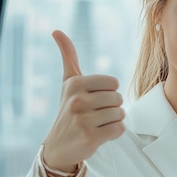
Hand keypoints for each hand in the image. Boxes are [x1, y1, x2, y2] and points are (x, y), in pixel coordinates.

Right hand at [42, 30, 124, 172]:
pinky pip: (119, 129)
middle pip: (118, 98)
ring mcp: (83, 120)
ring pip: (120, 114)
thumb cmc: (68, 109)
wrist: (59, 145)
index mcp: (76, 84)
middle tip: (95, 114)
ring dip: (113, 120)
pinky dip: (114, 133)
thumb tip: (57, 31)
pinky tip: (100, 133)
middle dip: (111, 107)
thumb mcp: (68, 82)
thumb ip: (68, 56)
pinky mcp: (91, 138)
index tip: (95, 99)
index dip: (109, 92)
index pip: (114, 83)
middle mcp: (78, 101)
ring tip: (97, 123)